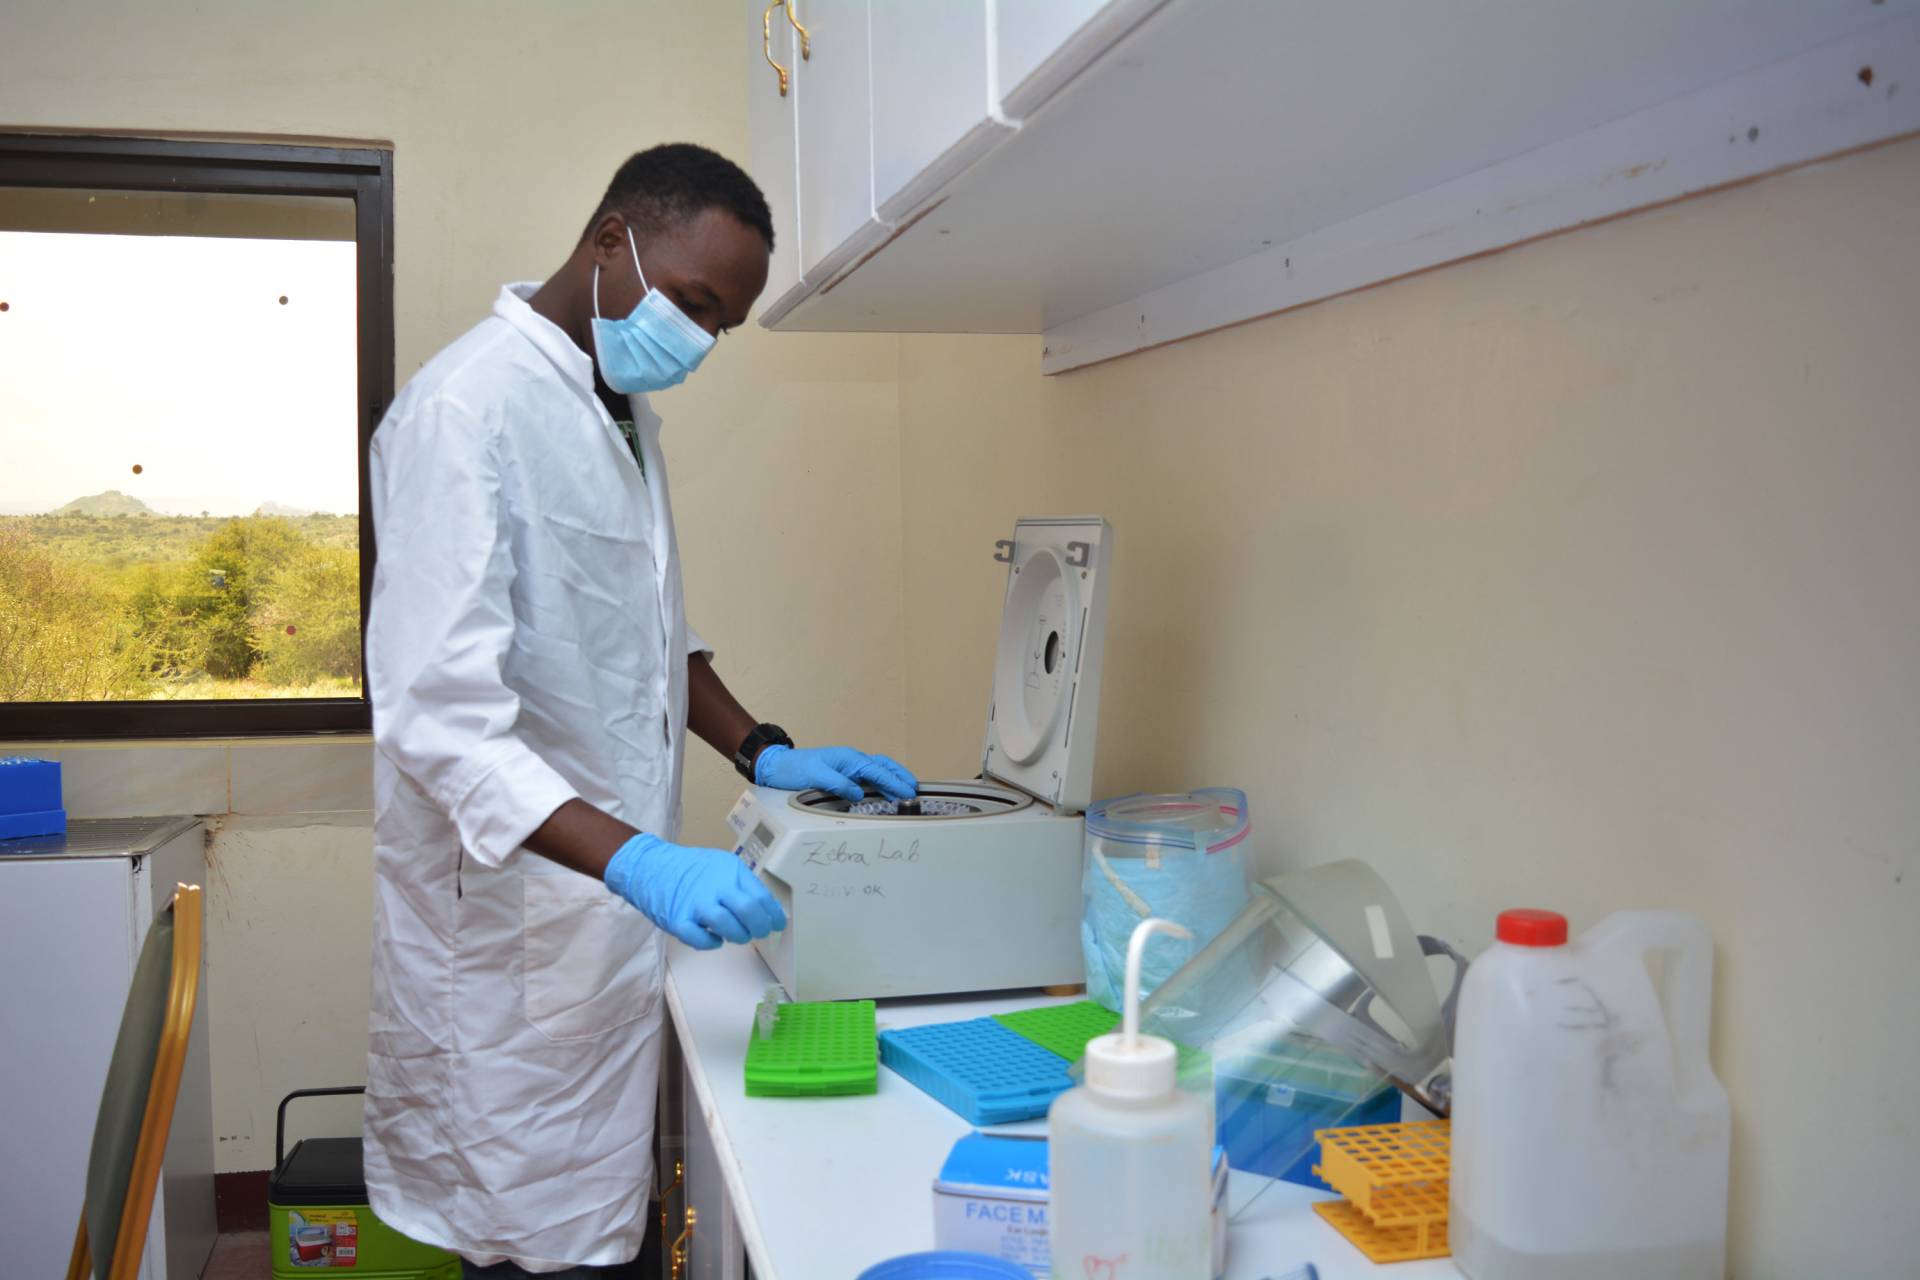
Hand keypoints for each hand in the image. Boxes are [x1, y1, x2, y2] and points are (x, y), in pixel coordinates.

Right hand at [603, 833, 786, 950]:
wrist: (650, 866)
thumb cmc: (689, 869)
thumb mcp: (721, 865)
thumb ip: (742, 884)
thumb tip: (768, 908)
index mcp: (729, 870)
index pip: (761, 896)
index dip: (774, 915)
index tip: (778, 924)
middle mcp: (715, 886)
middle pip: (748, 911)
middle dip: (760, 927)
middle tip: (760, 932)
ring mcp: (695, 904)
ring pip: (728, 927)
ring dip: (738, 936)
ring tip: (737, 935)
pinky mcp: (678, 920)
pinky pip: (700, 940)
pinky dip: (711, 943)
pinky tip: (714, 939)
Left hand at [754, 745, 917, 802]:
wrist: (777, 765)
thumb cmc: (794, 769)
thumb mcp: (815, 776)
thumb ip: (838, 783)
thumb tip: (859, 793)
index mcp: (848, 759)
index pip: (877, 771)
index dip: (894, 782)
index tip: (908, 792)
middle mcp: (851, 760)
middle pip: (883, 765)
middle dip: (901, 776)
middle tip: (916, 788)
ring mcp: (848, 765)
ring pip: (878, 769)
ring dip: (893, 777)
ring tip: (907, 788)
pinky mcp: (843, 772)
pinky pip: (868, 775)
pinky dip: (881, 780)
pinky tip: (885, 789)